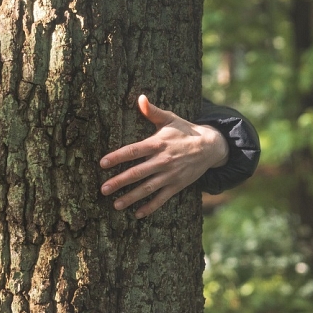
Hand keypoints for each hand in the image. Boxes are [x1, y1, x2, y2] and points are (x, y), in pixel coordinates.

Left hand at [100, 95, 228, 218]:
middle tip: (103, 189)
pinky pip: (162, 198)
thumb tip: (140, 98)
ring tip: (116, 204)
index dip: (117, 157)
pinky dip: (150, 207)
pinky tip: (138, 214)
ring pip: (147, 188)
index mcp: (158, 144)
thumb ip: (152, 111)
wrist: (210, 147)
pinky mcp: (177, 185)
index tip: (102, 163)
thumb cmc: (185, 131)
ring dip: (131, 197)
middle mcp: (163, 160)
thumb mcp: (170, 118)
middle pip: (137, 172)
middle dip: (119, 181)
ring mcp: (170, 175)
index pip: (133, 150)